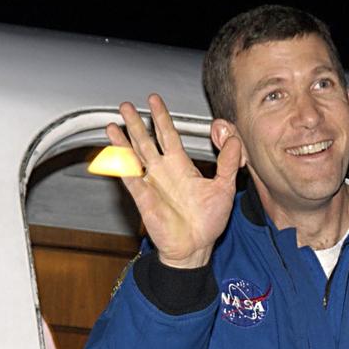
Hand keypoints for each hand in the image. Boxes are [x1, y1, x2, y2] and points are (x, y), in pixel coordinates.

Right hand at [107, 94, 241, 267]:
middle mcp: (164, 172)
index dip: (162, 117)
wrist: (195, 247)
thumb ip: (228, 162)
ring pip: (134, 156)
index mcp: (182, 167)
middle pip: (146, 140)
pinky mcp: (144, 198)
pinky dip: (122, 165)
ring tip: (114, 123)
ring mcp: (151, 183)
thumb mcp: (224, 187)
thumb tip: (234, 138)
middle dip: (137, 122)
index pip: (169, 135)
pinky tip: (114, 151)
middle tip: (126, 105)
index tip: (154, 100)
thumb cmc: (207, 222)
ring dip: (123, 139)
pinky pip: (130, 178)